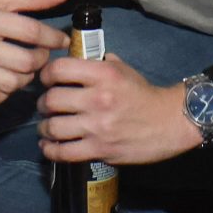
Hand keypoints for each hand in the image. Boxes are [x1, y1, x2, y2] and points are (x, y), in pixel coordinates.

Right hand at [0, 0, 72, 107]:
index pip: (31, 33)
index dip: (53, 38)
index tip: (60, 40)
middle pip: (24, 63)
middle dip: (41, 60)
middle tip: (41, 55)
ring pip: (11, 84)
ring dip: (24, 79)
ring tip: (23, 68)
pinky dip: (3, 93)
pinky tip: (4, 80)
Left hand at [41, 54, 200, 165]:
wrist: (170, 122)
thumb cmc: (144, 94)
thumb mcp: (124, 70)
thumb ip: (99, 64)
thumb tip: (77, 60)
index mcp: (103, 74)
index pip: (59, 69)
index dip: (46, 74)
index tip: (46, 80)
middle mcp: (98, 98)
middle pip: (51, 99)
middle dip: (42, 103)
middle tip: (45, 105)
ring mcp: (97, 126)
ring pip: (53, 127)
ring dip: (45, 127)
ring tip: (46, 127)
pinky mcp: (100, 150)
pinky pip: (64, 152)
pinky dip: (51, 150)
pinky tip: (48, 146)